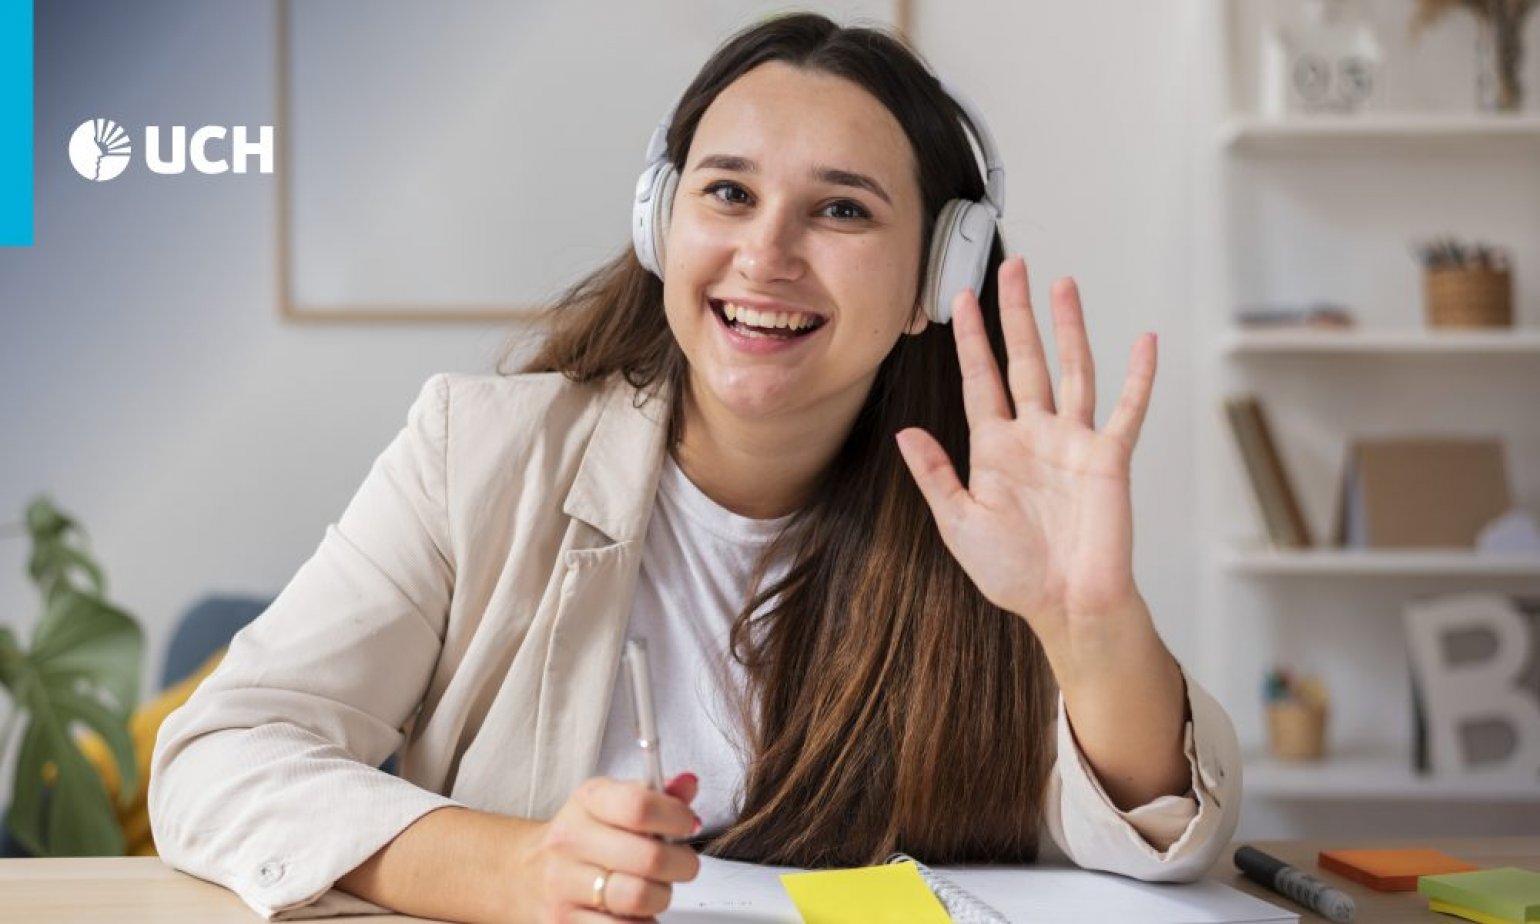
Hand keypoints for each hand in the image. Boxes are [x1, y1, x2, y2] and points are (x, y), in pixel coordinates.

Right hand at [515, 773, 701, 922]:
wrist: (524, 873)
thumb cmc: (581, 836)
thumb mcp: (612, 803)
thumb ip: (655, 794)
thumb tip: (688, 785)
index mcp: (589, 801)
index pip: (639, 805)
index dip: (676, 817)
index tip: (687, 825)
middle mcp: (571, 840)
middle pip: (649, 857)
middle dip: (682, 864)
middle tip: (682, 864)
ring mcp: (564, 884)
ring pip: (638, 898)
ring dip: (662, 897)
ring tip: (656, 890)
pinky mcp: (562, 921)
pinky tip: (637, 913)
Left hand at [895, 256, 1156, 664]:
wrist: (1064, 605)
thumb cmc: (1013, 572)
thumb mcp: (958, 523)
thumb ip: (936, 475)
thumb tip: (905, 434)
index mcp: (995, 447)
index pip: (980, 378)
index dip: (971, 338)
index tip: (960, 297)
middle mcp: (1035, 435)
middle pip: (1026, 359)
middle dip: (1018, 314)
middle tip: (1014, 266)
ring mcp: (1074, 443)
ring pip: (1072, 370)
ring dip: (1070, 328)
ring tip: (1063, 285)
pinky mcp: (1110, 459)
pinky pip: (1127, 410)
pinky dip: (1138, 377)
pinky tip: (1144, 342)